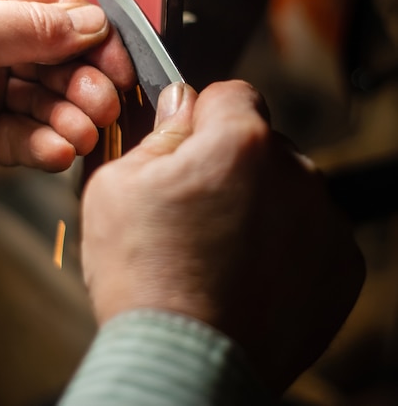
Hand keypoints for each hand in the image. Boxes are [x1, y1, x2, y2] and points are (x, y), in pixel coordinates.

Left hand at [0, 0, 134, 176]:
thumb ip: (34, 23)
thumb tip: (93, 23)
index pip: (63, 14)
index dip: (98, 41)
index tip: (120, 65)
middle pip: (65, 64)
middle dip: (88, 87)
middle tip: (103, 103)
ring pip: (52, 106)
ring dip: (73, 122)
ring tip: (82, 132)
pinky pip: (28, 141)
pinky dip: (47, 149)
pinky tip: (57, 149)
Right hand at [81, 79, 364, 394]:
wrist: (184, 364)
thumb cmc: (144, 277)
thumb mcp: (117, 186)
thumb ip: (158, 133)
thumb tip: (181, 102)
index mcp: (240, 142)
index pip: (232, 95)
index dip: (206, 116)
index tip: (192, 142)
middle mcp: (295, 172)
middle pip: (262, 143)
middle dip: (233, 162)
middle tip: (199, 208)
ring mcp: (323, 220)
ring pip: (288, 186)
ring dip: (262, 202)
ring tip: (223, 248)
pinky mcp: (340, 263)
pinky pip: (310, 230)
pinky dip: (286, 242)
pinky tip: (251, 270)